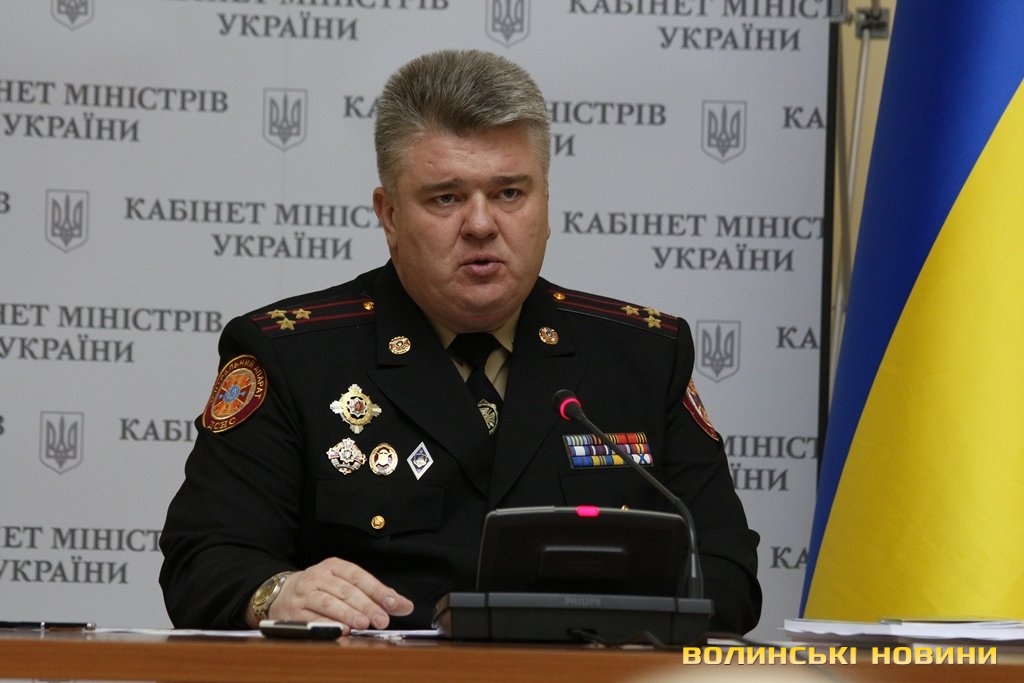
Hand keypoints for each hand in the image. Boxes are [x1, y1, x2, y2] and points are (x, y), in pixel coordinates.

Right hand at [263, 558, 413, 631]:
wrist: (279, 593)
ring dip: (348, 614)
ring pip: (329, 603)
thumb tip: (404, 605)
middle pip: (346, 590)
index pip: (359, 576)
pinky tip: (341, 629)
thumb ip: (375, 594)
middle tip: (382, 619)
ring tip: (364, 624)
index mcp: (334, 566)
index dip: (376, 589)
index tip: (393, 603)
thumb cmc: (320, 588)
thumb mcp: (345, 583)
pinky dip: (328, 624)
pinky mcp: (294, 611)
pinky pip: (313, 618)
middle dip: (366, 605)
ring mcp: (305, 594)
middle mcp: (319, 577)